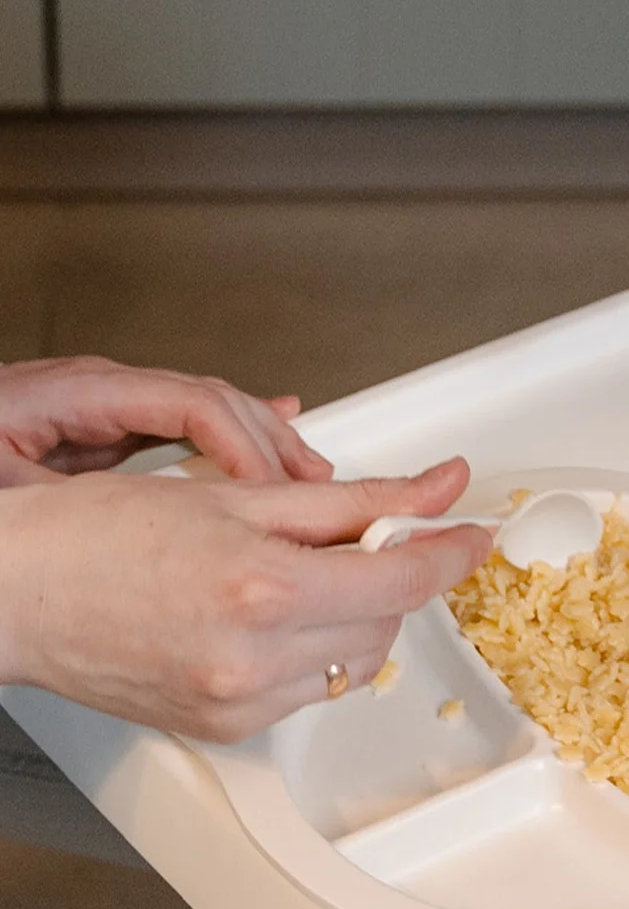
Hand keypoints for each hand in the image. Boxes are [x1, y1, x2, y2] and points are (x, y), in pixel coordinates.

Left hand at [0, 356, 333, 484]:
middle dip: (272, 441)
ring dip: (266, 447)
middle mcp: (97, 394)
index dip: (243, 445)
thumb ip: (75, 493)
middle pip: (211, 401)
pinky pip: (187, 436)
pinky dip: (236, 454)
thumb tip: (154, 514)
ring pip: (209, 415)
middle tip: (318, 485)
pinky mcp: (106, 437)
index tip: (274, 491)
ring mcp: (105, 412)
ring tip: (311, 480)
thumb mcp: (10, 490)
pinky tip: (270, 466)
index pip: (187, 403)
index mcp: (71, 394)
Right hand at [0, 458, 492, 742]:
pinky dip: (313, 651)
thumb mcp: (237, 494)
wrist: (13, 595)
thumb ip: (352, 500)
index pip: (403, 578)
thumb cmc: (97, 535)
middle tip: (359, 539)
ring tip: (298, 575)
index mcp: (264, 588)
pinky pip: (309, 690)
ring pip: (356, 661)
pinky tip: (268, 617)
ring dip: (356, 615)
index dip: (451, 553)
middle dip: (390, 575)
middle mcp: (257, 658)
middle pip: (386, 620)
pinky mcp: (228, 729)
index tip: (472, 534)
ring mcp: (242, 703)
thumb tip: (435, 491)